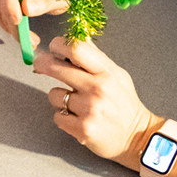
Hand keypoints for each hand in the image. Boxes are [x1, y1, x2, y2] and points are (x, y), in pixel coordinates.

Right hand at [0, 0, 68, 43]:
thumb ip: (44, 1)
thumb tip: (26, 8)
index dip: (10, 4)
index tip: (18, 22)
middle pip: (1, 0)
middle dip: (14, 25)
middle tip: (30, 41)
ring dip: (11, 28)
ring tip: (30, 39)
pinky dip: (8, 25)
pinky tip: (22, 32)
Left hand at [35, 37, 158, 163]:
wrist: (137, 137)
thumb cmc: (125, 104)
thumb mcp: (117, 75)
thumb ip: (96, 58)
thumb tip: (77, 39)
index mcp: (106, 73)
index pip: (76, 49)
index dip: (59, 45)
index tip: (54, 48)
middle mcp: (97, 89)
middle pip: (56, 68)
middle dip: (43, 64)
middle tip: (40, 65)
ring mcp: (89, 110)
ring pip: (54, 94)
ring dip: (60, 98)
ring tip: (76, 104)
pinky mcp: (82, 129)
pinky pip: (57, 116)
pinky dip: (64, 117)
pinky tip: (77, 118)